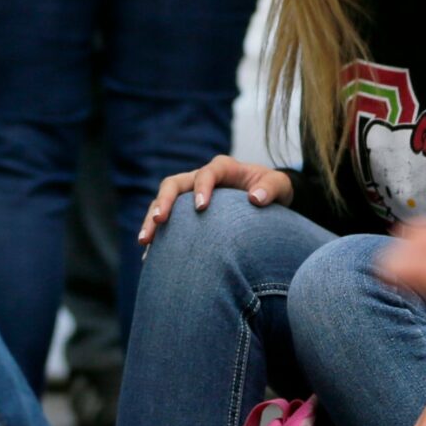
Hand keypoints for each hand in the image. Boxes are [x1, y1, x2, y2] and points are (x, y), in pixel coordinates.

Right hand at [138, 156, 292, 243]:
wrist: (266, 197)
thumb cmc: (272, 190)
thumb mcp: (280, 185)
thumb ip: (271, 188)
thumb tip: (255, 199)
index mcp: (223, 168)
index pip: (207, 173)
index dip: (202, 187)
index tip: (201, 208)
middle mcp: (201, 178)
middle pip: (174, 184)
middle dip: (163, 202)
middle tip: (159, 221)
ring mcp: (189, 194)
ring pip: (162, 201)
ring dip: (151, 219)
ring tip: (145, 241)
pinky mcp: (185, 212)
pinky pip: (167, 221)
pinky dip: (158, 237)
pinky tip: (150, 257)